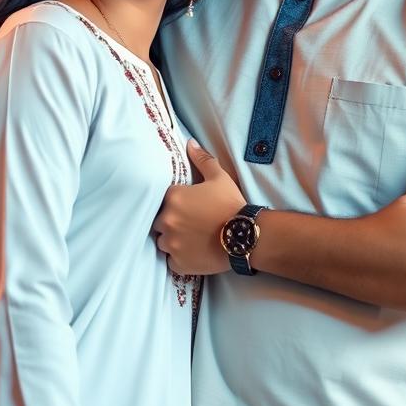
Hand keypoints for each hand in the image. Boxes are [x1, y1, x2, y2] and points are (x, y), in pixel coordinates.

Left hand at [154, 141, 244, 275]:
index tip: (188, 207)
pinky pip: (172, 261)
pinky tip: (194, 252)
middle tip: (190, 224)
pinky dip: (180, 258)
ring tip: (192, 239)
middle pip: (160, 221)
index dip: (175, 203)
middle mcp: (167, 220)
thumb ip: (202, 160)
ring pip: (163, 242)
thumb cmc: (231, 204)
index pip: (164, 199)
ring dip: (173, 240)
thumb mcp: (219, 178)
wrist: (246, 235)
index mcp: (173, 198)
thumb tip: (189, 143)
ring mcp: (172, 244)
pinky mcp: (179, 263)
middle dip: (171, 222)